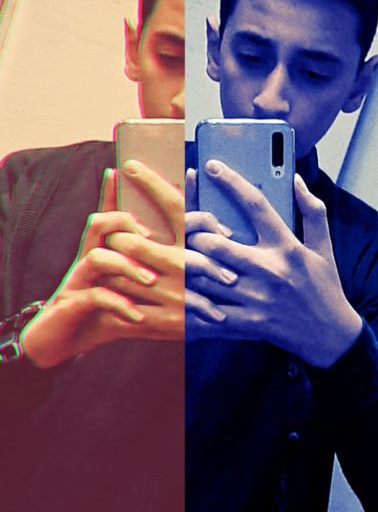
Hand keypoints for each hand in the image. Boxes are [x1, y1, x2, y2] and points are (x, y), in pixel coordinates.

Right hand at [22, 163, 183, 367]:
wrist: (56, 342)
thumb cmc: (97, 311)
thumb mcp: (125, 288)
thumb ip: (148, 270)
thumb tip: (187, 257)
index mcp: (103, 251)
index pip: (110, 212)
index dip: (116, 191)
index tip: (131, 170)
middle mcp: (89, 259)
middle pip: (102, 223)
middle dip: (128, 223)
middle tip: (156, 236)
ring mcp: (78, 280)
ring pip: (98, 257)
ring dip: (127, 267)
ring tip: (151, 281)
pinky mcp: (71, 304)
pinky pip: (94, 297)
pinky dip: (117, 305)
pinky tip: (137, 315)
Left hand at [186, 160, 361, 367]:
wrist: (330, 335)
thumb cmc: (324, 287)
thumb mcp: (323, 247)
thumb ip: (312, 210)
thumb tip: (296, 180)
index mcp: (287, 247)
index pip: (256, 205)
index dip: (231, 181)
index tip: (212, 165)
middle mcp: (270, 270)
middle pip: (218, 243)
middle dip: (197, 233)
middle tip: (188, 227)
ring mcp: (256, 298)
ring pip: (208, 276)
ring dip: (190, 263)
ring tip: (179, 253)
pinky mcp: (248, 322)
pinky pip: (210, 310)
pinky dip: (193, 300)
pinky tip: (182, 291)